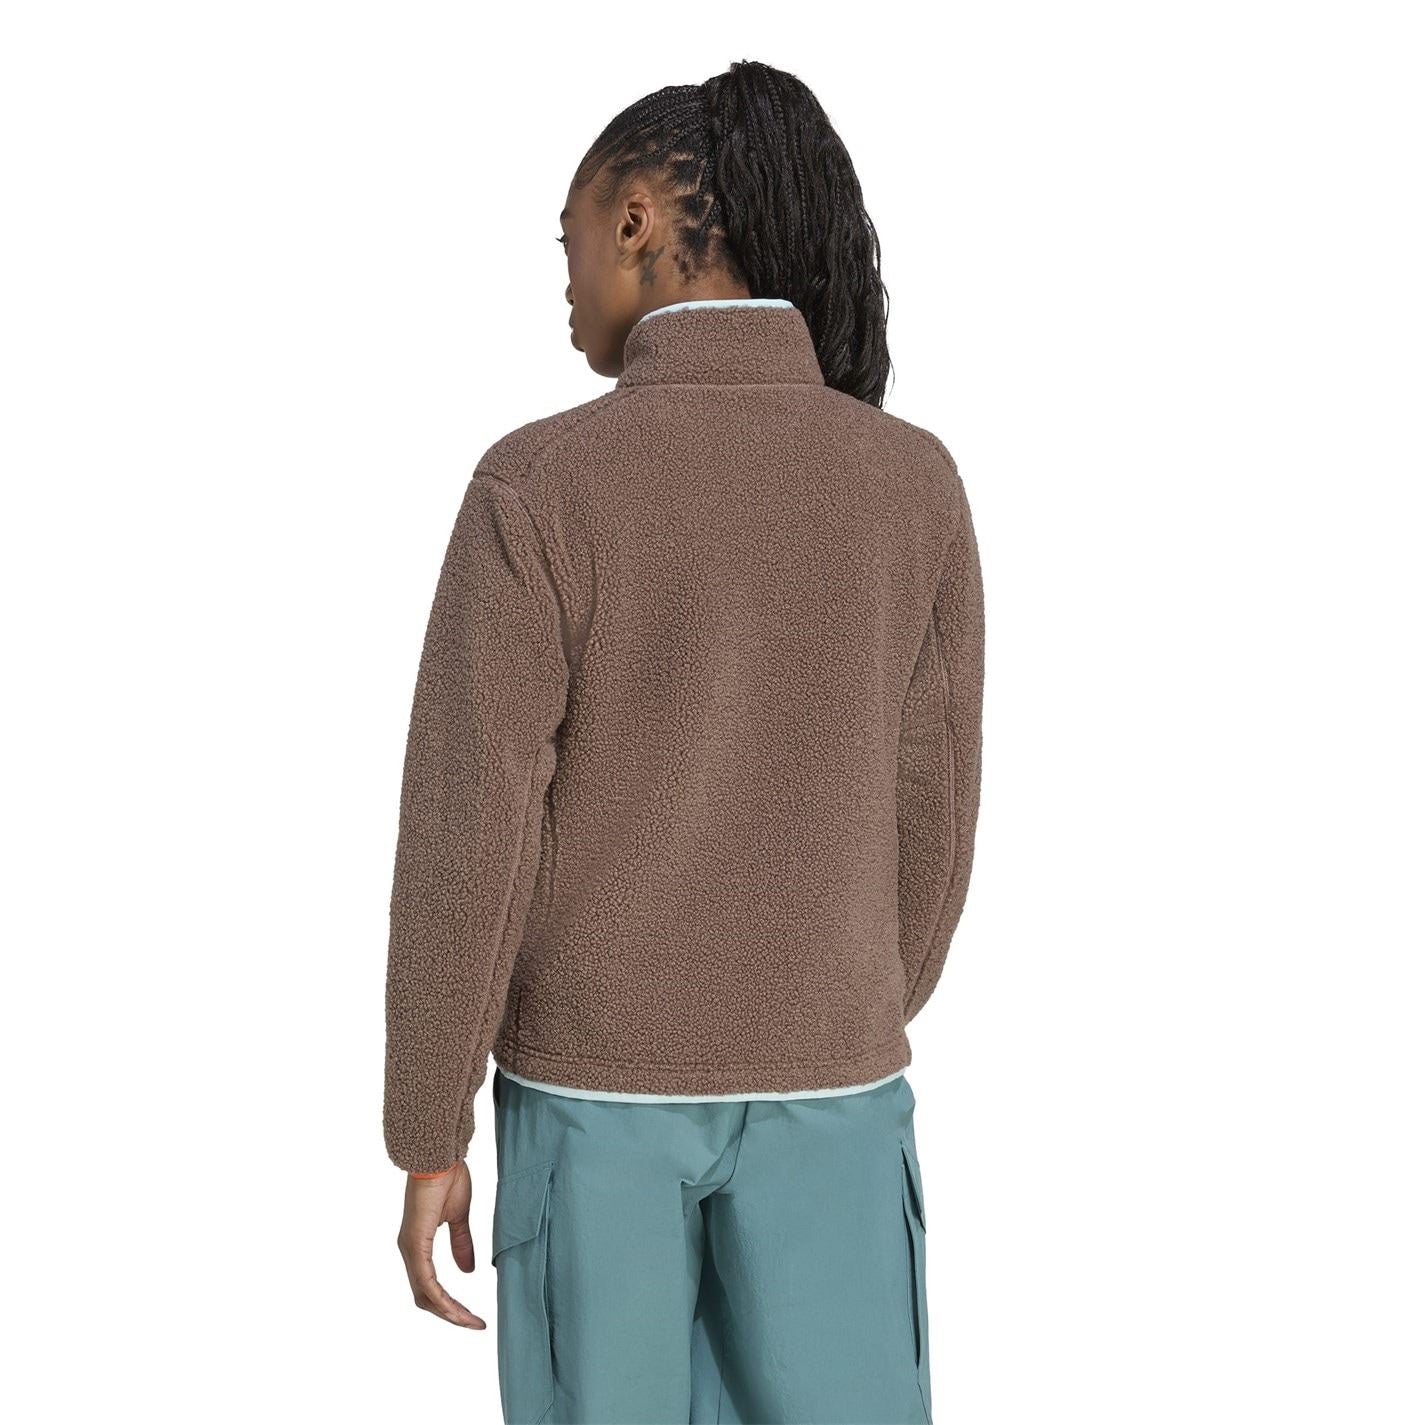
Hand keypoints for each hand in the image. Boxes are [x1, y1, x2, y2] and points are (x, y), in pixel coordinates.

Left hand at [396, 1161, 485, 1328]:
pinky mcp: (414, 1244)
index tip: (473, 1317)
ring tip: (471, 1322)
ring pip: (425, 1296)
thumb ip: (461, 1244)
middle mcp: (409, 1252)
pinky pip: (426, 1283)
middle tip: (474, 1323)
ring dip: (448, 1313)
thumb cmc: (448, 1177)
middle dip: (450, 1315)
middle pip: (425, 1298)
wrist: (439, 1156)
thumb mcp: (459, 1216)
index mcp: (418, 1246)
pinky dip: (442, 1300)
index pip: (430, 1288)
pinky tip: (457, 1309)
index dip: (450, 1305)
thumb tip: (467, 1272)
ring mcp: (410, 1249)